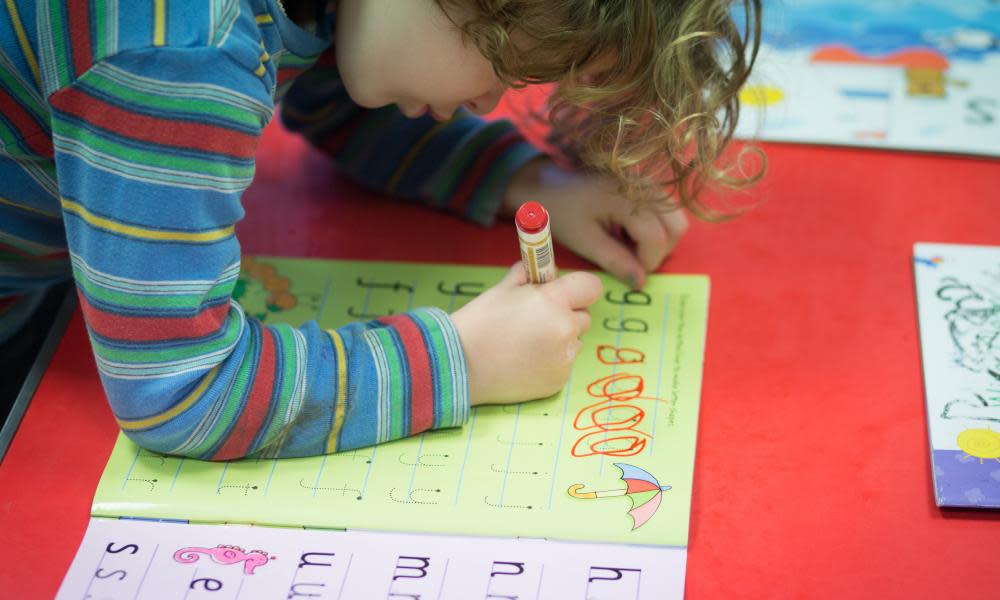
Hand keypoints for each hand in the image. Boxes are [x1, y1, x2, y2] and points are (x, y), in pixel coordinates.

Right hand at [451, 263, 602, 405]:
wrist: (460, 364)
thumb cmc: (479, 322)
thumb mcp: (503, 288)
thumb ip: (530, 275)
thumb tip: (544, 270)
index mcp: (553, 301)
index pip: (591, 287)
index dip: (578, 288)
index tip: (566, 293)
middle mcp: (565, 330)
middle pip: (583, 316)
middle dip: (566, 315)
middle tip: (537, 320)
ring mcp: (564, 358)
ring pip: (574, 342)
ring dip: (559, 340)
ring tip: (526, 344)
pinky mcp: (558, 381)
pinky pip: (563, 364)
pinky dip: (549, 362)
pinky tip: (524, 362)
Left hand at [503, 157, 687, 288]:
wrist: (546, 181)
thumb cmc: (560, 210)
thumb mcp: (584, 241)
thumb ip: (615, 261)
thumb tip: (641, 283)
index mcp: (628, 198)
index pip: (656, 239)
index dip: (647, 263)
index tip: (627, 272)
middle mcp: (645, 185)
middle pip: (677, 227)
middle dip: (659, 251)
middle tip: (631, 261)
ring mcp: (648, 181)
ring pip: (675, 218)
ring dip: (659, 239)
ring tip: (627, 245)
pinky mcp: (645, 182)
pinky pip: (665, 210)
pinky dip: (654, 226)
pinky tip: (627, 231)